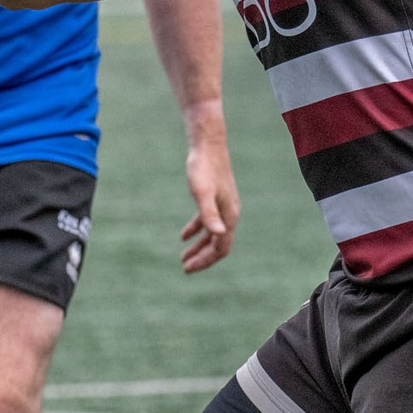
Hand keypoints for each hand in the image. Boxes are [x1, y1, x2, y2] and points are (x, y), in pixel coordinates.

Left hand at [176, 125, 237, 273]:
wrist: (207, 144)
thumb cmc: (203, 168)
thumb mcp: (201, 192)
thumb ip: (208, 214)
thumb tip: (218, 233)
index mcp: (228, 216)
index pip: (220, 248)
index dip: (206, 261)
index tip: (188, 268)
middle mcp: (229, 213)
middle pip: (218, 244)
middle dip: (202, 257)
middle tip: (185, 267)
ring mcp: (223, 205)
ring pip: (213, 233)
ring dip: (199, 246)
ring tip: (184, 256)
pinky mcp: (215, 197)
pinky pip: (207, 219)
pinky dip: (196, 229)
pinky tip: (183, 235)